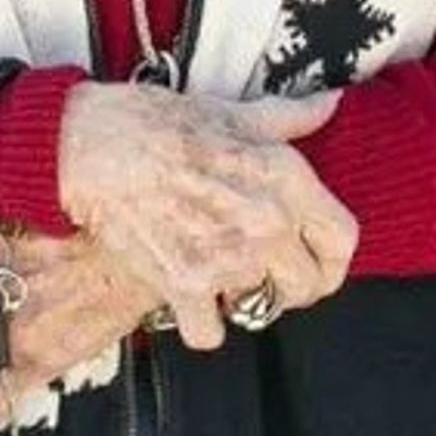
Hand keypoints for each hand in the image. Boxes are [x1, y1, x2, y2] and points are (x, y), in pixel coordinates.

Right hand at [55, 84, 356, 348]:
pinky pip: (211, 332)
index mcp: (286, 178)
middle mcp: (268, 223)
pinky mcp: (186, 284)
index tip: (318, 261)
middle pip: (309, 285)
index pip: (343, 239)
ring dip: (243, 300)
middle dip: (292, 286)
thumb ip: (289, 117)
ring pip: (260, 308)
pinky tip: (191, 300)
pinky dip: (201, 323)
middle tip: (268, 277)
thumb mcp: (233, 111)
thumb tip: (329, 103)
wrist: (92, 146)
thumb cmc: (159, 123)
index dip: (334, 257)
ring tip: (222, 277)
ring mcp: (229, 258)